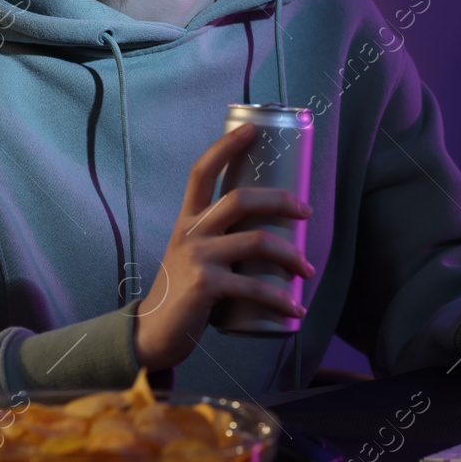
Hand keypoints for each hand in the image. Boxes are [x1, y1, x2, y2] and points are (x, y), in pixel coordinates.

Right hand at [133, 123, 313, 370]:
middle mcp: (190, 232)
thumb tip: (269, 233)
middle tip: (306, 212)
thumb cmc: (182, 292)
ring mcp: (198, 258)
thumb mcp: (192, 254)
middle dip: (281, 200)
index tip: (252, 128)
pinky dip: (281, 300)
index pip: (202, 171)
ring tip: (308, 270)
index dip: (226, 146)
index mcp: (188, 220)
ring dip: (291, 255)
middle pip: (240, 199)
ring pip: (256, 241)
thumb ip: (219, 240)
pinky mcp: (206, 286)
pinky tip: (296, 308)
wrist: (153, 333)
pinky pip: (255, 288)